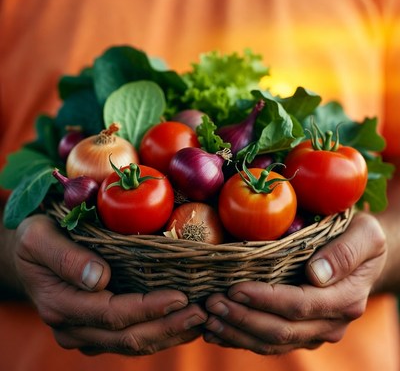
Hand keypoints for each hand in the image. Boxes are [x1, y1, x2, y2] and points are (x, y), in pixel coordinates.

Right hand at [14, 215, 206, 355]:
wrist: (28, 252)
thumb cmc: (36, 237)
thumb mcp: (40, 237)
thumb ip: (65, 257)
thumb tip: (99, 278)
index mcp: (61, 305)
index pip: (113, 314)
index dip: (148, 308)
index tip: (180, 297)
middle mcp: (74, 327)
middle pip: (128, 337)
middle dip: (168, 326)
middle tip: (202, 312)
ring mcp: (85, 332)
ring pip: (132, 343)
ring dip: (169, 333)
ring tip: (201, 319)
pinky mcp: (96, 329)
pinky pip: (130, 337)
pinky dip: (159, 331)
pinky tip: (180, 321)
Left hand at [203, 212, 386, 354]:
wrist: (365, 257)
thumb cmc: (361, 238)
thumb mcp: (365, 234)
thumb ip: (346, 252)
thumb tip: (316, 274)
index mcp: (344, 298)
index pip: (299, 304)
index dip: (264, 299)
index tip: (234, 288)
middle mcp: (330, 322)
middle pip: (281, 330)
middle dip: (242, 318)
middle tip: (211, 302)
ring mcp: (315, 331)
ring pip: (272, 343)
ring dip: (237, 332)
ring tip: (208, 318)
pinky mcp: (302, 332)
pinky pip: (270, 343)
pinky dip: (242, 338)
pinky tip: (217, 330)